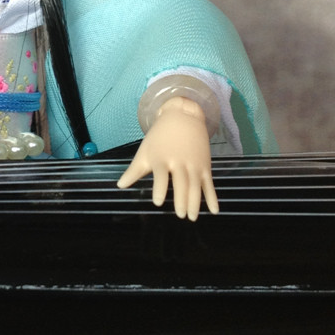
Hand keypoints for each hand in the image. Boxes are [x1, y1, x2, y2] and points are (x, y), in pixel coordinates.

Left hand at [117, 96, 217, 220]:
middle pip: (182, 183)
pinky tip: (214, 211)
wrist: (183, 117)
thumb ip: (134, 171)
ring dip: (195, 202)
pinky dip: (212, 197)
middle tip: (180, 215)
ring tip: (192, 217)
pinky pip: (209, 184)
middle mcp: (179, 161)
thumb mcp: (145, 151)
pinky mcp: (205, 166)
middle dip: (181, 200)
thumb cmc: (159, 137)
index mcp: (162, 158)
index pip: (161, 175)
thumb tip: (119, 186)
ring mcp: (194, 164)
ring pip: (196, 186)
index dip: (160, 188)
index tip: (158, 202)